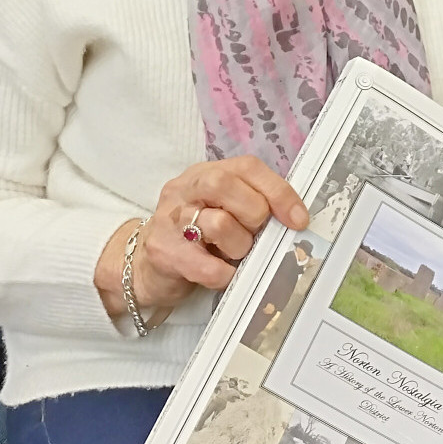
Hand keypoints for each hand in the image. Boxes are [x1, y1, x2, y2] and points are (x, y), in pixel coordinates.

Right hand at [94, 156, 308, 320]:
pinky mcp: (163, 252)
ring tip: (235, 256)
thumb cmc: (194, 239)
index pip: (247, 168)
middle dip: (254, 214)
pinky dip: (226, 275)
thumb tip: (295, 220)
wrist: (143, 267)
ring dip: (239, 247)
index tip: (298, 219)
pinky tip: (225, 275)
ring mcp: (169, 219)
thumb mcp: (222, 212)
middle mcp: (184, 189)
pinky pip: (207, 266)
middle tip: (256, 236)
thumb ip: (252, 206)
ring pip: (219, 224)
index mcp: (205, 174)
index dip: (278, 192)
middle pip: (224, 184)